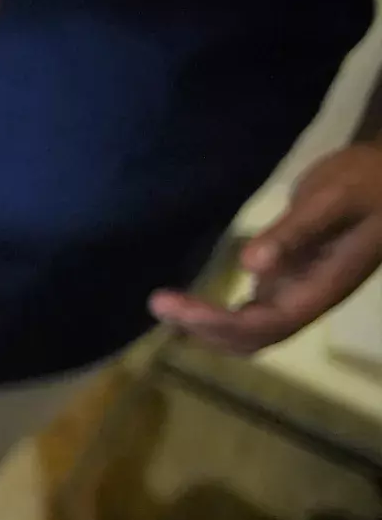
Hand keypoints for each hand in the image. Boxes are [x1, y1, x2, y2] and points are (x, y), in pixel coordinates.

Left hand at [151, 142, 381, 352]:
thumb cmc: (367, 181)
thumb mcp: (332, 199)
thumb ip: (294, 232)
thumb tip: (251, 265)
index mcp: (324, 288)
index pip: (268, 324)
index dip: (220, 324)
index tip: (176, 307)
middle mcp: (309, 300)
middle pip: (254, 338)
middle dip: (205, 329)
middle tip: (158, 303)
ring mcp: (298, 293)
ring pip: (250, 331)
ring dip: (207, 328)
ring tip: (165, 307)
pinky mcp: (288, 281)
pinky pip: (251, 313)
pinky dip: (218, 316)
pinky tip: (189, 303)